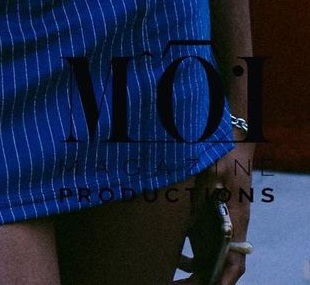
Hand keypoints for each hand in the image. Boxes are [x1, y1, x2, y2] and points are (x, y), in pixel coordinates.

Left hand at [181, 140, 254, 284]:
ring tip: (172, 271)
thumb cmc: (224, 156)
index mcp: (237, 220)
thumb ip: (198, 199)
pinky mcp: (212, 212)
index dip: (225, 279)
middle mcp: (232, 225)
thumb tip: (186, 224)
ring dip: (196, 264)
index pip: (235, 261)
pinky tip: (172, 250)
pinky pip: (203, 237)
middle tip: (178, 284)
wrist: (231, 138)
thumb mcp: (210, 174)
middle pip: (222, 261)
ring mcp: (222, 220)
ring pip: (211, 251)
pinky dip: (190, 247)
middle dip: (204, 276)